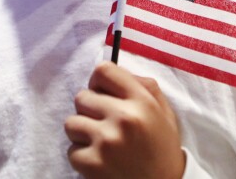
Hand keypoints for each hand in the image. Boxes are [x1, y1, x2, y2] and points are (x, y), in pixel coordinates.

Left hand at [65, 62, 184, 178]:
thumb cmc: (162, 148)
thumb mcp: (164, 112)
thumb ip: (143, 86)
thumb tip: (113, 72)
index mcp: (141, 101)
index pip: (103, 71)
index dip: (99, 82)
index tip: (102, 94)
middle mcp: (123, 117)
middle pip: (82, 96)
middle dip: (90, 109)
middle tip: (104, 124)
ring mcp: (106, 141)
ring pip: (71, 122)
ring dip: (82, 133)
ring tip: (101, 143)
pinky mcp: (93, 164)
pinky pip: (71, 150)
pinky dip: (82, 157)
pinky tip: (100, 161)